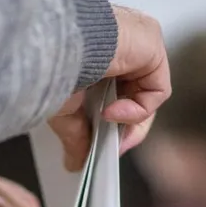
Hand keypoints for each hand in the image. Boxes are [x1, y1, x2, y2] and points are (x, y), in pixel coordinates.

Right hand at [50, 6, 170, 170]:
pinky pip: (157, 90)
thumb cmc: (49, 65)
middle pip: (136, 97)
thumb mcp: (62, 111)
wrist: (52, 47)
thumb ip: (76, 137)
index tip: (103, 149)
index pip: (117, 96)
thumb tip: (74, 163)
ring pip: (148, 95)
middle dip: (125, 128)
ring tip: (107, 125)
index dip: (114, 127)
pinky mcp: (150, 44)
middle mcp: (119, 46)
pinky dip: (138, 109)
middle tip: (113, 147)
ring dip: (130, 120)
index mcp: (97, 56)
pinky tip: (112, 113)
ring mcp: (137, 43)